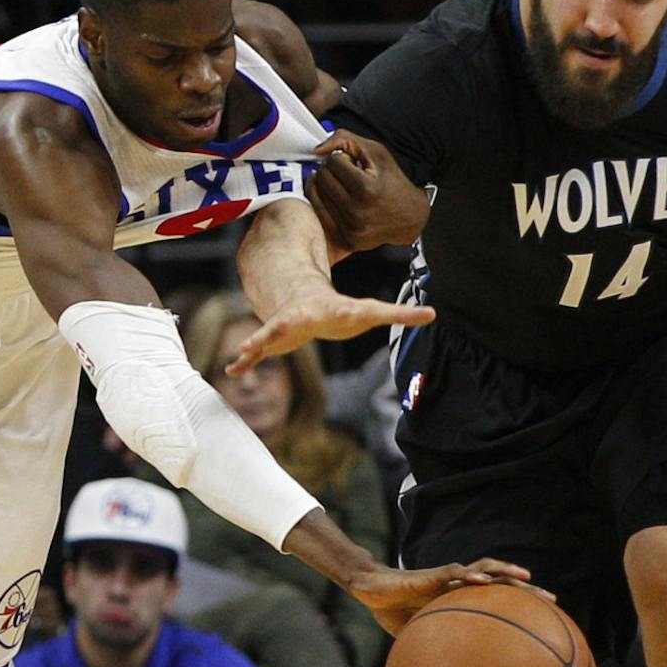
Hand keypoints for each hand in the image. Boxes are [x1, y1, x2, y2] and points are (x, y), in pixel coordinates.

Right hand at [225, 283, 432, 377]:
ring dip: (255, 345)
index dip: (349, 313)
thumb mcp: (370, 311)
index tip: (343, 315)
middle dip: (278, 328)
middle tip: (270, 333)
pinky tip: (233, 370)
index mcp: (329, 310)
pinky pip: (255, 350)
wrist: (300, 296)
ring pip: (266, 334)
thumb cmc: (339, 309)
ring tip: (241, 355)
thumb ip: (400, 313)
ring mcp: (282, 325)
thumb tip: (434, 314)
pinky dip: (244, 360)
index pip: (344, 311)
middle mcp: (301, 315)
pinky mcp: (270, 338)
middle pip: (290, 321)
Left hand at [307, 129, 428, 253]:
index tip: (351, 162)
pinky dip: (323, 204)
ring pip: (316, 196)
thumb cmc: (392, 182)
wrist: (409, 217)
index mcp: (366, 189)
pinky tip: (336, 199)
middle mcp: (356, 212)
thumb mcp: (376, 152)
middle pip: (322, 178)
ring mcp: (350, 229)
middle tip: (345, 174)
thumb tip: (316, 150)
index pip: (333, 162)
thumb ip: (344, 139)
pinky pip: (319, 215)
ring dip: (325, 187)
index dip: (341, 157)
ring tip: (342, 186)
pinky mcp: (345, 241)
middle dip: (330, 171)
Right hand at [344, 558, 548, 635]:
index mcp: (463, 600)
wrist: (373, 593)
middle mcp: (462, 586)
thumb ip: (436, 656)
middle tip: (552, 600)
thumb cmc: (396, 615)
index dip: (522, 608)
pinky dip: (472, 576)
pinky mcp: (434, 574)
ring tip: (526, 576)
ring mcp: (450, 577)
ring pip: (485, 568)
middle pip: (502, 583)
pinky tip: (485, 582)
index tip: (547, 621)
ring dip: (506, 571)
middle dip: (528, 589)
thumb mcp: (420, 641)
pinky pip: (456, 572)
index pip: (500, 601)